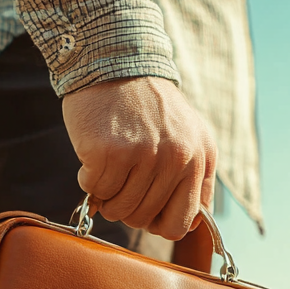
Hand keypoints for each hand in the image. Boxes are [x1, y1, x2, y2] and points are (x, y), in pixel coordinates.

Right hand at [62, 76, 215, 240]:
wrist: (115, 63)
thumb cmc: (147, 106)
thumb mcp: (188, 137)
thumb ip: (193, 180)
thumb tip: (188, 225)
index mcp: (201, 158)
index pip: (182, 223)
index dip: (157, 223)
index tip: (145, 210)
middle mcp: (178, 158)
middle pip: (143, 218)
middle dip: (126, 207)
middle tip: (120, 180)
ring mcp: (144, 155)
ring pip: (118, 209)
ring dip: (106, 195)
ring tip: (109, 168)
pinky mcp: (110, 151)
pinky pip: (94, 190)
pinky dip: (88, 180)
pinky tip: (95, 156)